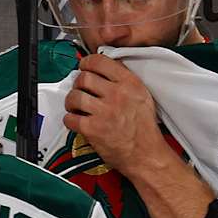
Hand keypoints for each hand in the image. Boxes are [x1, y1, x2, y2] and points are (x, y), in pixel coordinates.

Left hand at [63, 53, 172, 173]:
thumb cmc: (144, 129)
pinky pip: (70, 117)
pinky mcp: (93, 129)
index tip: (84, 67)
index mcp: (130, 84)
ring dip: (71, 102)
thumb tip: (105, 68)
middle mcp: (117, 95)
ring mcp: (104, 112)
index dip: (87, 63)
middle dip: (78, 84)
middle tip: (81, 91)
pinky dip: (70, 120)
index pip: (100, 61)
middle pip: (84, 77)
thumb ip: (124, 80)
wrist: (146, 155)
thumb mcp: (142, 96)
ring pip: (74, 96)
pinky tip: (77, 121)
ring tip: (77, 107)